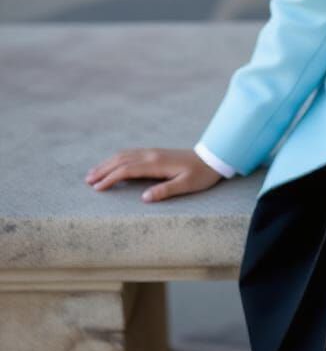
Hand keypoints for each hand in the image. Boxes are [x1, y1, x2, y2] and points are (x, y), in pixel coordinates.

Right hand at [84, 148, 224, 202]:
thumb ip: (166, 191)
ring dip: (108, 163)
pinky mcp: (156, 153)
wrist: (212, 158)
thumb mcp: (186, 185)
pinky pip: (132, 153)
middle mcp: (152, 155)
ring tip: (93, 173)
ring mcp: (153, 152)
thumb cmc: (201, 174)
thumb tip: (144, 198)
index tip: (97, 188)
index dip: (110, 178)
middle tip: (87, 181)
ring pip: (125, 155)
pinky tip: (113, 164)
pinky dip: (118, 159)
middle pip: (121, 160)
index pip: (127, 170)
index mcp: (156, 163)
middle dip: (103, 170)